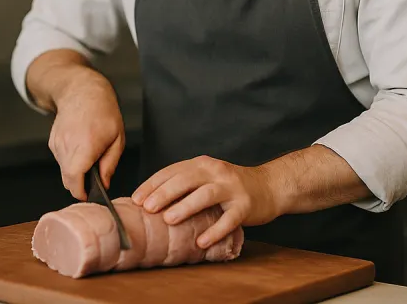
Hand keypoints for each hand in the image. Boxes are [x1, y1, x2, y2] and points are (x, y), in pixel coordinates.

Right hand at [47, 67, 124, 201]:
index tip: (89, 195)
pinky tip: (80, 148)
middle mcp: (67, 146)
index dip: (81, 192)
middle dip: (79, 185)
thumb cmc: (103, 112)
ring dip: (75, 172)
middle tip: (93, 181)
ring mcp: (57, 144)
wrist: (82, 91)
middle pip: (67, 179)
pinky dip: (70, 161)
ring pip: (63, 170)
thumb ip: (110, 164)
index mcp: (85, 146)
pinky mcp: (52, 142)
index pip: (75, 179)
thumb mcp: (117, 138)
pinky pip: (61, 160)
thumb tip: (105, 184)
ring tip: (89, 157)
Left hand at [130, 155, 279, 248]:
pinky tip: (201, 242)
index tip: (136, 199)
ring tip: (168, 219)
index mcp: (202, 164)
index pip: (172, 171)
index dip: (152, 184)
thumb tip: (151, 201)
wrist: (270, 186)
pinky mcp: (246, 205)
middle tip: (147, 208)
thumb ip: (185, 185)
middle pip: (186, 179)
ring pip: (205, 195)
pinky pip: (228, 219)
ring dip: (185, 207)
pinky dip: (214, 231)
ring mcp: (232, 188)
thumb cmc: (231, 186)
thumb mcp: (207, 178)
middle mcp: (216, 172)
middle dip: (164, 193)